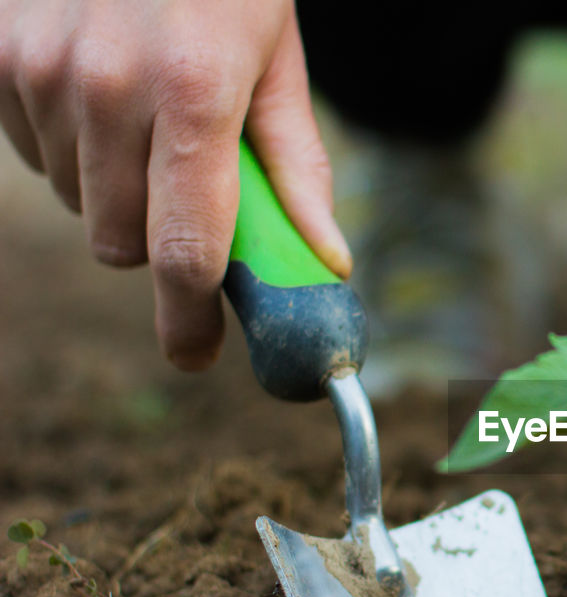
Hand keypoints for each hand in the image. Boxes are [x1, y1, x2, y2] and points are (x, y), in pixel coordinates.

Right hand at [0, 0, 349, 368]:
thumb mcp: (278, 60)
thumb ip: (297, 169)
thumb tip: (325, 263)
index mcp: (196, 96)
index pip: (186, 252)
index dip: (188, 320)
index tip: (194, 354)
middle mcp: (107, 86)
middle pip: (120, 245)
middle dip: (157, 241)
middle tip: (184, 192)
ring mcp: (38, 68)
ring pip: (74, 202)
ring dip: (112, 187)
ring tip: (142, 114)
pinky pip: (27, 151)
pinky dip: (65, 143)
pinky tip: (94, 88)